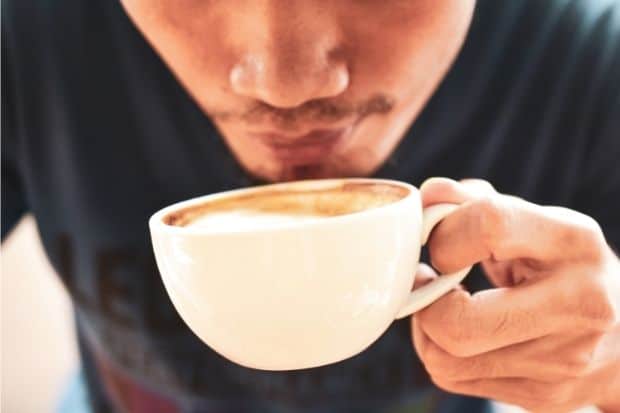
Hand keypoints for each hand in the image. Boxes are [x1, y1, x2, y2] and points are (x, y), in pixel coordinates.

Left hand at [412, 178, 619, 411]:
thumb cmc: (563, 265)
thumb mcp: (532, 223)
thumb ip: (475, 203)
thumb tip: (428, 195)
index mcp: (574, 242)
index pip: (488, 224)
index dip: (444, 234)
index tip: (439, 243)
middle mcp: (579, 305)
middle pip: (457, 323)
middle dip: (425, 303)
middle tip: (429, 282)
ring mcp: (564, 361)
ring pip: (444, 360)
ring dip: (424, 330)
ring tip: (442, 305)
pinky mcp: (546, 396)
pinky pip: (453, 379)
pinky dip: (440, 353)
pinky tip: (460, 332)